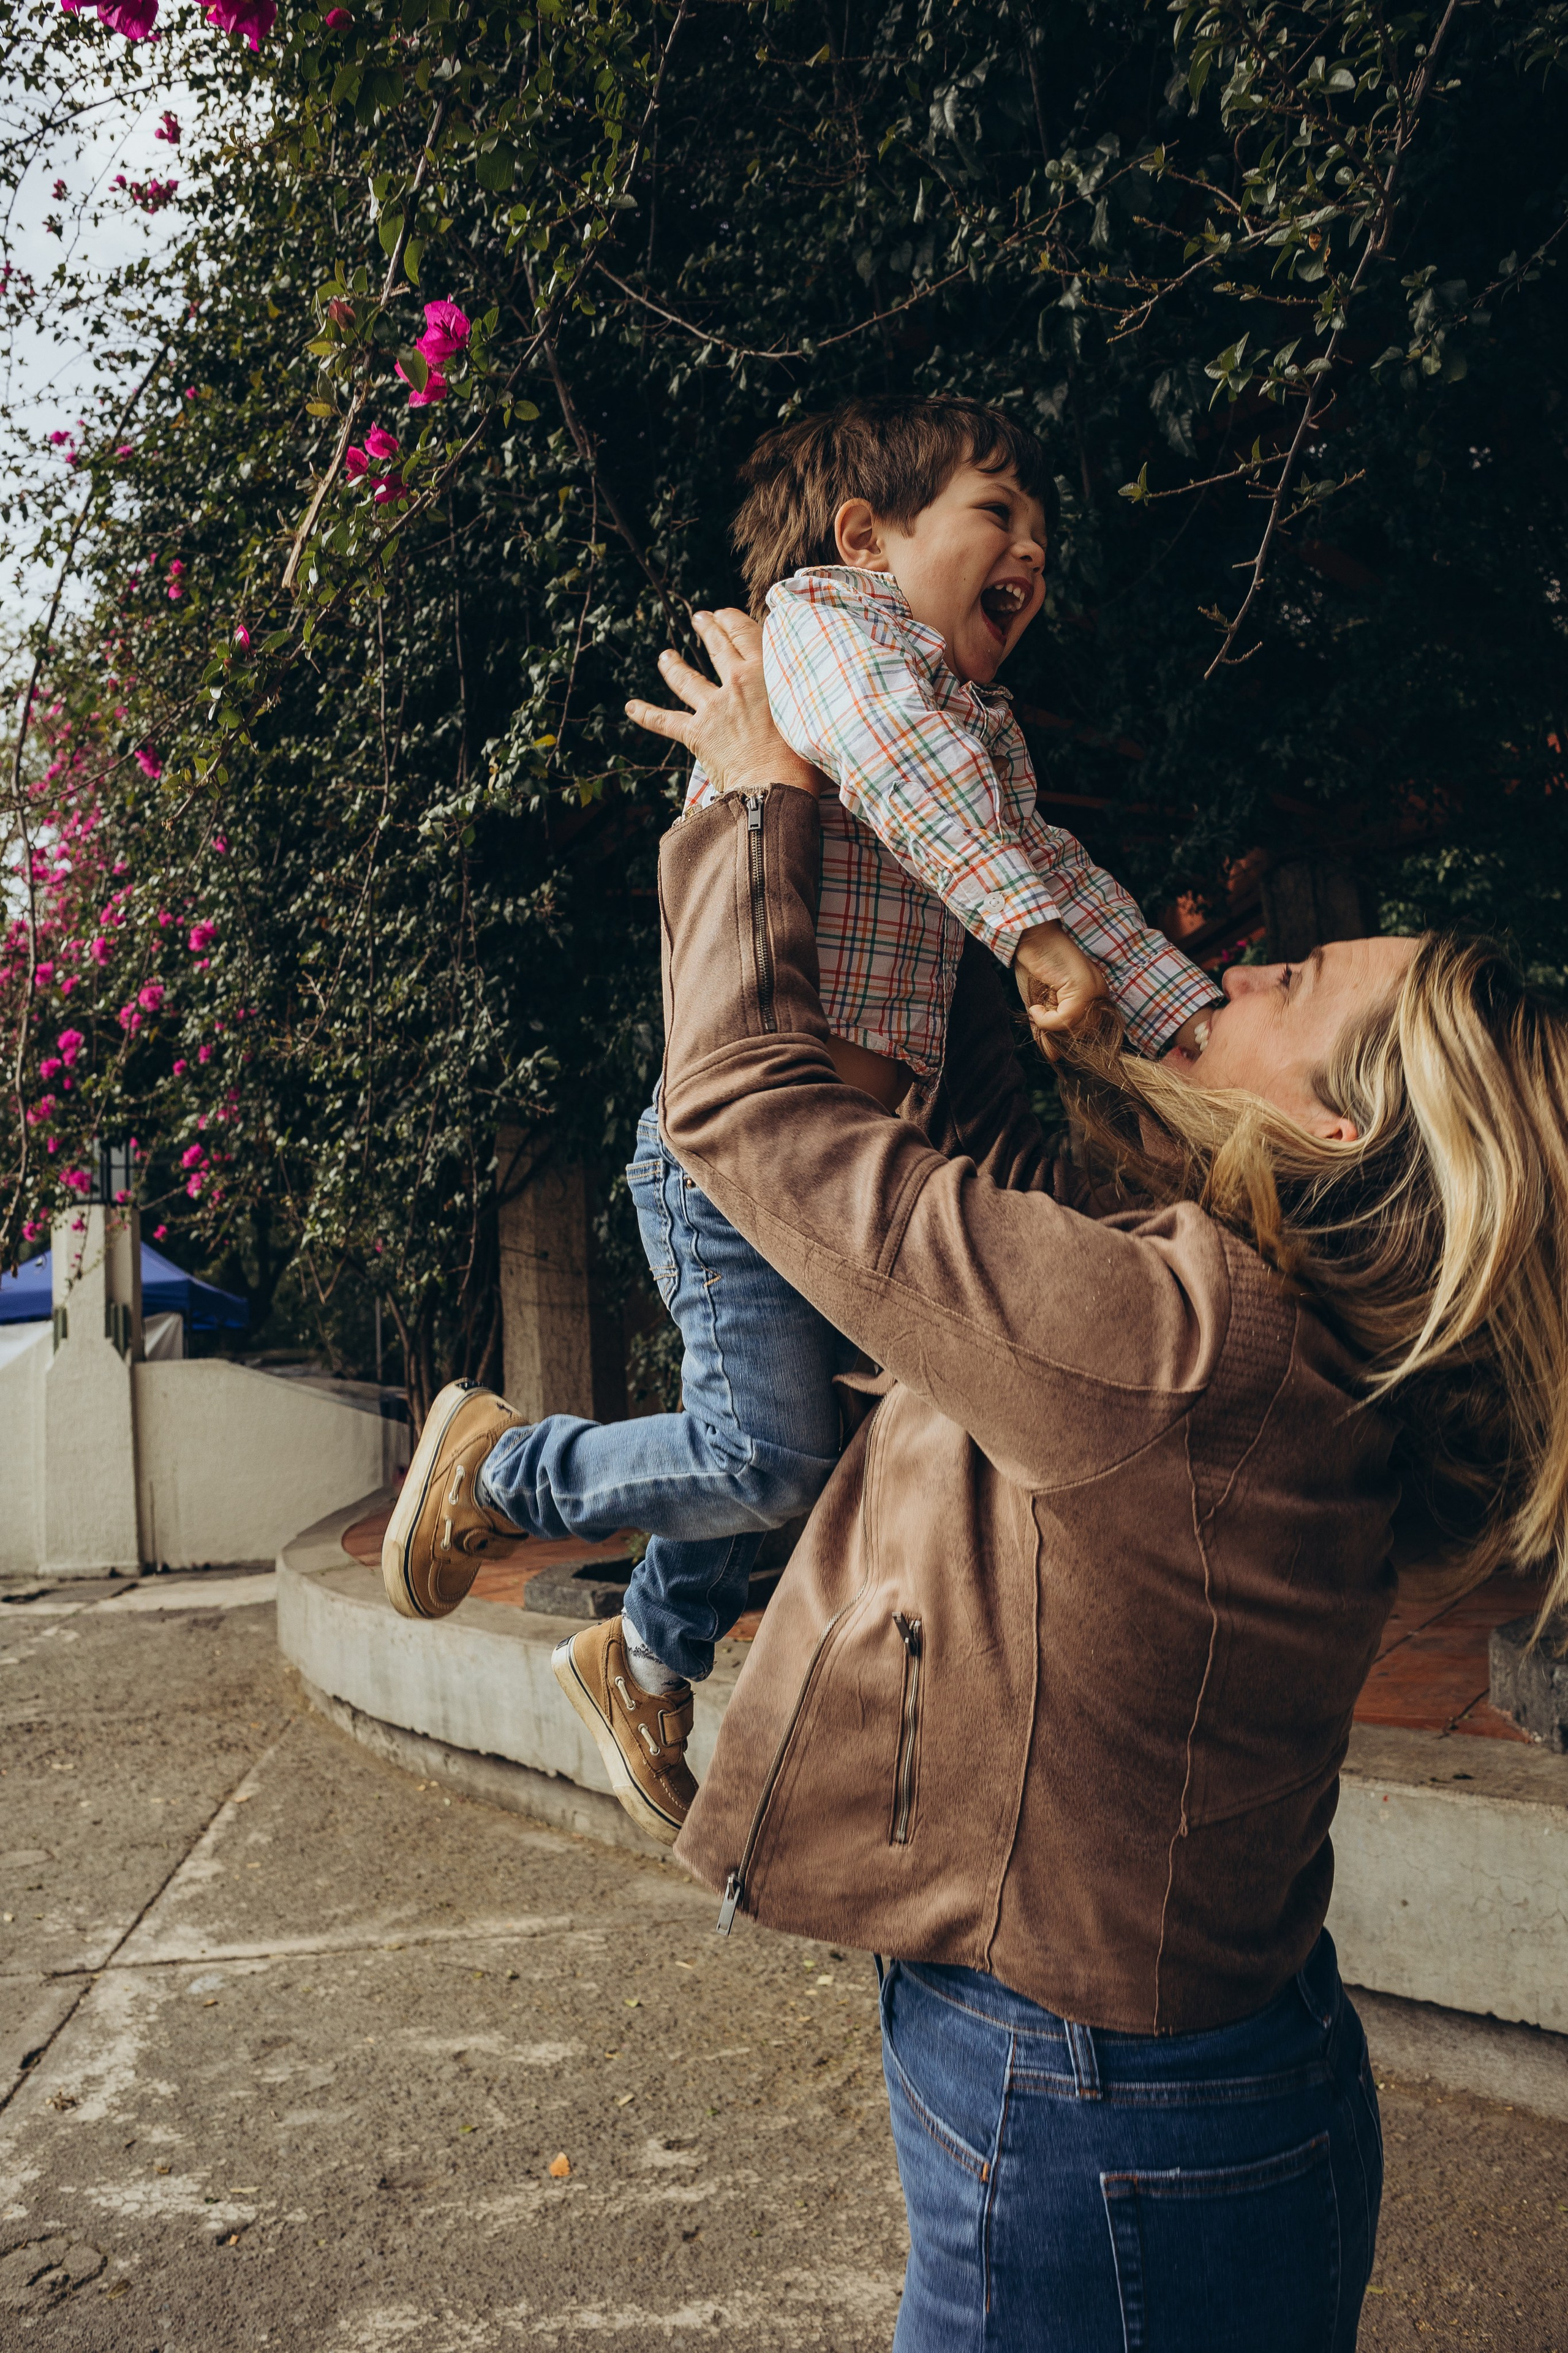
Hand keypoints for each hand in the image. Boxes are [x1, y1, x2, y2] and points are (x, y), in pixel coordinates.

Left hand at [625, 607, 824, 798]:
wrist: (776, 786)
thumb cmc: (806, 756)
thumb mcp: (816, 710)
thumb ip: (809, 690)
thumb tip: (825, 679)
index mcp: (766, 671)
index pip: (747, 632)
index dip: (734, 620)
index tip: (727, 613)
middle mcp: (736, 682)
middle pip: (717, 646)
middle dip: (708, 628)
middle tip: (700, 618)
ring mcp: (713, 707)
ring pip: (686, 677)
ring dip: (673, 664)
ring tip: (665, 655)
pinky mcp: (697, 734)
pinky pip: (666, 721)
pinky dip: (647, 714)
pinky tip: (630, 707)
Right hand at [1014, 922, 1118, 1057]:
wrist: (1029, 937)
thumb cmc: (1034, 965)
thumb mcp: (1041, 1005)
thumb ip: (1049, 1029)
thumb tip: (1054, 1058)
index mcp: (1093, 996)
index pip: (1087, 1032)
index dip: (1065, 1037)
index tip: (1045, 1028)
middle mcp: (1099, 994)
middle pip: (1083, 1035)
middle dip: (1056, 1033)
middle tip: (1039, 1015)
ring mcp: (1094, 991)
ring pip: (1076, 1030)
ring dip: (1050, 1026)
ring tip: (1038, 1009)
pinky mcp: (1084, 988)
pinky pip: (1067, 1020)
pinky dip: (1047, 1020)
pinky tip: (1036, 1007)